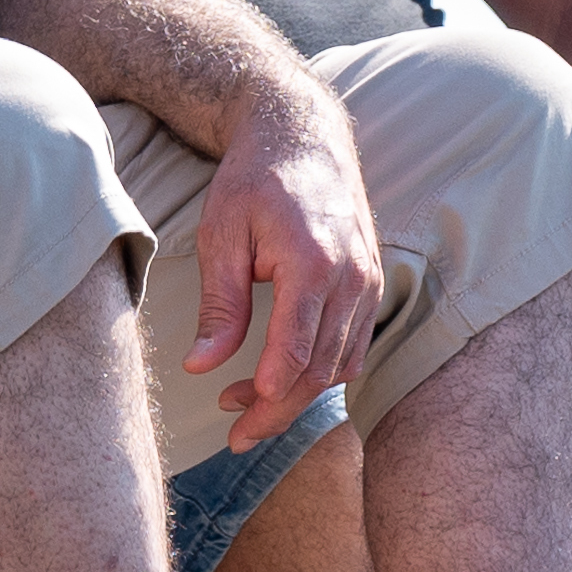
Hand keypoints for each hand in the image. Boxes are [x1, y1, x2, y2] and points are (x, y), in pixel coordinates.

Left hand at [180, 75, 383, 446]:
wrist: (303, 136)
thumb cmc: (254, 180)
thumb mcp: (221, 234)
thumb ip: (220, 304)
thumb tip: (200, 366)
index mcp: (312, 262)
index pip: (296, 350)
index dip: (268, 393)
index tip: (237, 419)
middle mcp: (352, 277)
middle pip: (320, 368)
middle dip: (277, 409)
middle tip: (235, 435)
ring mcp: (369, 281)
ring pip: (340, 364)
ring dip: (297, 395)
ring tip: (243, 406)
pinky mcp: (371, 284)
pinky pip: (353, 345)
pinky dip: (321, 372)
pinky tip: (281, 378)